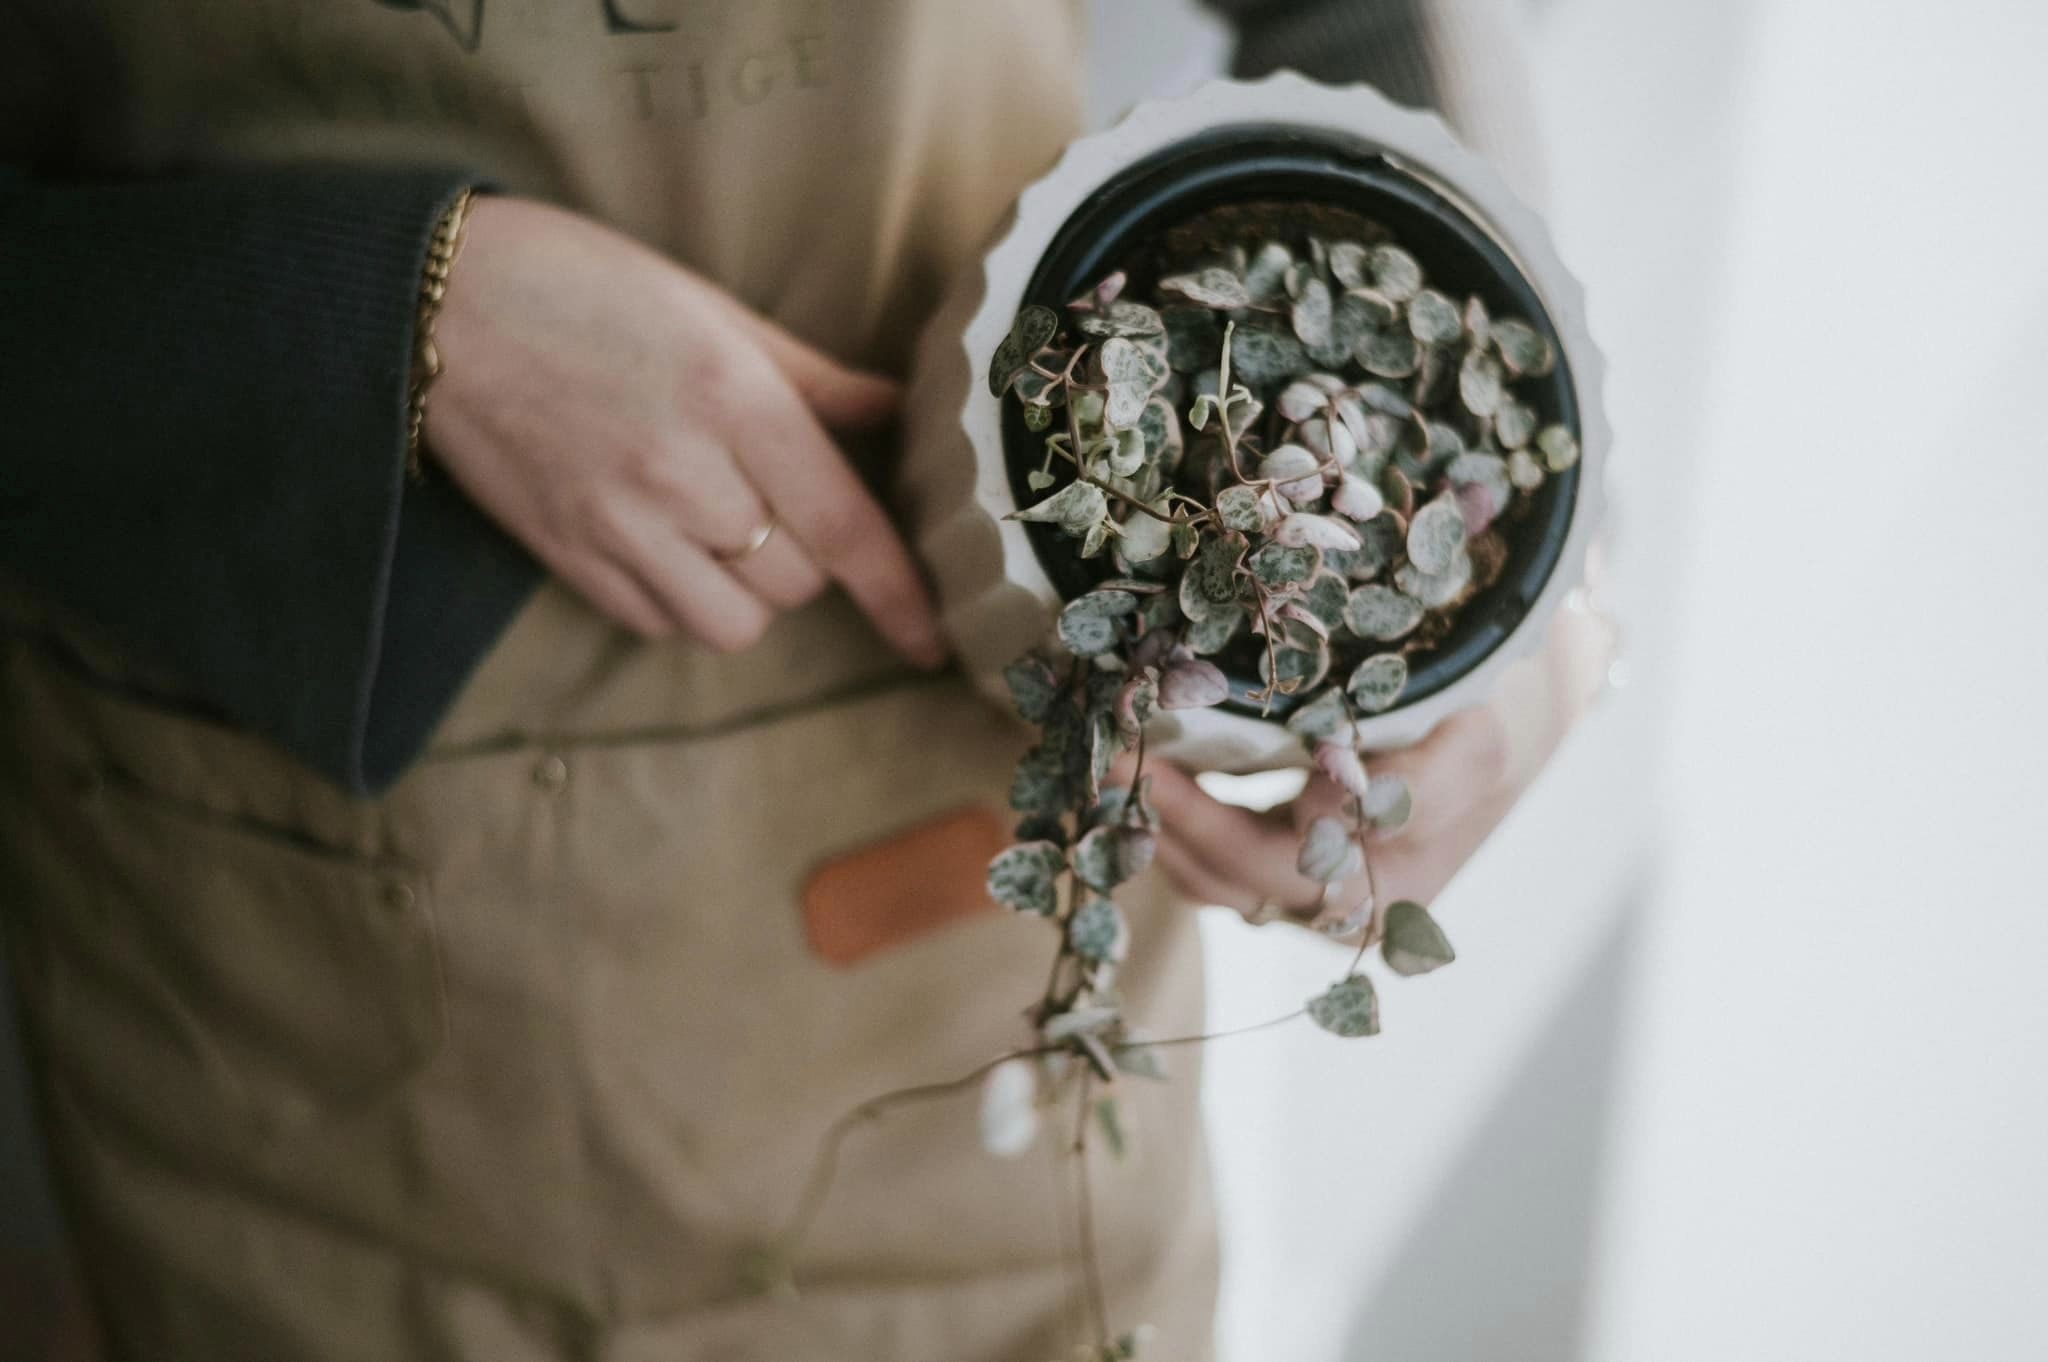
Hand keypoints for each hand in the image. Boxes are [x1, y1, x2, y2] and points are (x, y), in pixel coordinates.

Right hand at [422, 194, 945, 666]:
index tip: (935, 645)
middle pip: (796, 582)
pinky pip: (659, 624)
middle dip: (805, 556)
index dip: (902, 596)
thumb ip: (813, 377)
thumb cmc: (584, 286)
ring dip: (746, 592)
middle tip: (768, 497)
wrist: (437, 304)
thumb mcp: (714, 309)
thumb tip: (898, 409)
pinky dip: (681, 600)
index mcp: (737, 403)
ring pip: (733, 623)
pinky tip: (662, 541)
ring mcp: (620, 526)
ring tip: (718, 529)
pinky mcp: (569, 558)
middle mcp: (685, 476)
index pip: (846, 528)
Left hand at [1132, 600, 1617, 931]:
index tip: (1143, 763)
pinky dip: (1175, 814)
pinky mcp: (1291, 856)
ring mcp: (1313, 887)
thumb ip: (1413, 779)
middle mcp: (1342, 906)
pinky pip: (1217, 853)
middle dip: (1154, 819)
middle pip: (1222, 880)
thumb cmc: (1498, 721)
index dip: (1195, 823)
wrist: (1517, 715)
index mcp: (1386, 889)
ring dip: (1152, 823)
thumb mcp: (1473, 741)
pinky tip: (1143, 765)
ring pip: (1210, 875)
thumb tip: (1324, 794)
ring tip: (1108, 762)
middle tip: (1105, 755)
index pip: (1266, 869)